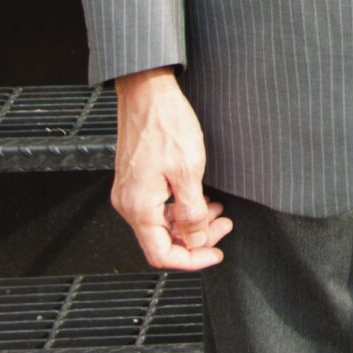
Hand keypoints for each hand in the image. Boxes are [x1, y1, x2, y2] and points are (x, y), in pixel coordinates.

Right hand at [112, 68, 230, 269]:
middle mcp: (129, 204)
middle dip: (196, 239)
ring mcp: (130, 192)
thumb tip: (196, 240)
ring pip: (161, 223)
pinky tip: (199, 197)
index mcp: (139, 207)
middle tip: (223, 225)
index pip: (162, 254)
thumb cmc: (165, 124)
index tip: (215, 254)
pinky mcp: (135, 180)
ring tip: (217, 210)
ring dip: (190, 222)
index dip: (192, 260)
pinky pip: (157, 206)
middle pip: (163, 240)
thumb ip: (192, 212)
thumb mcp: (189, 171)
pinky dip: (180, 207)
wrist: (147, 92)